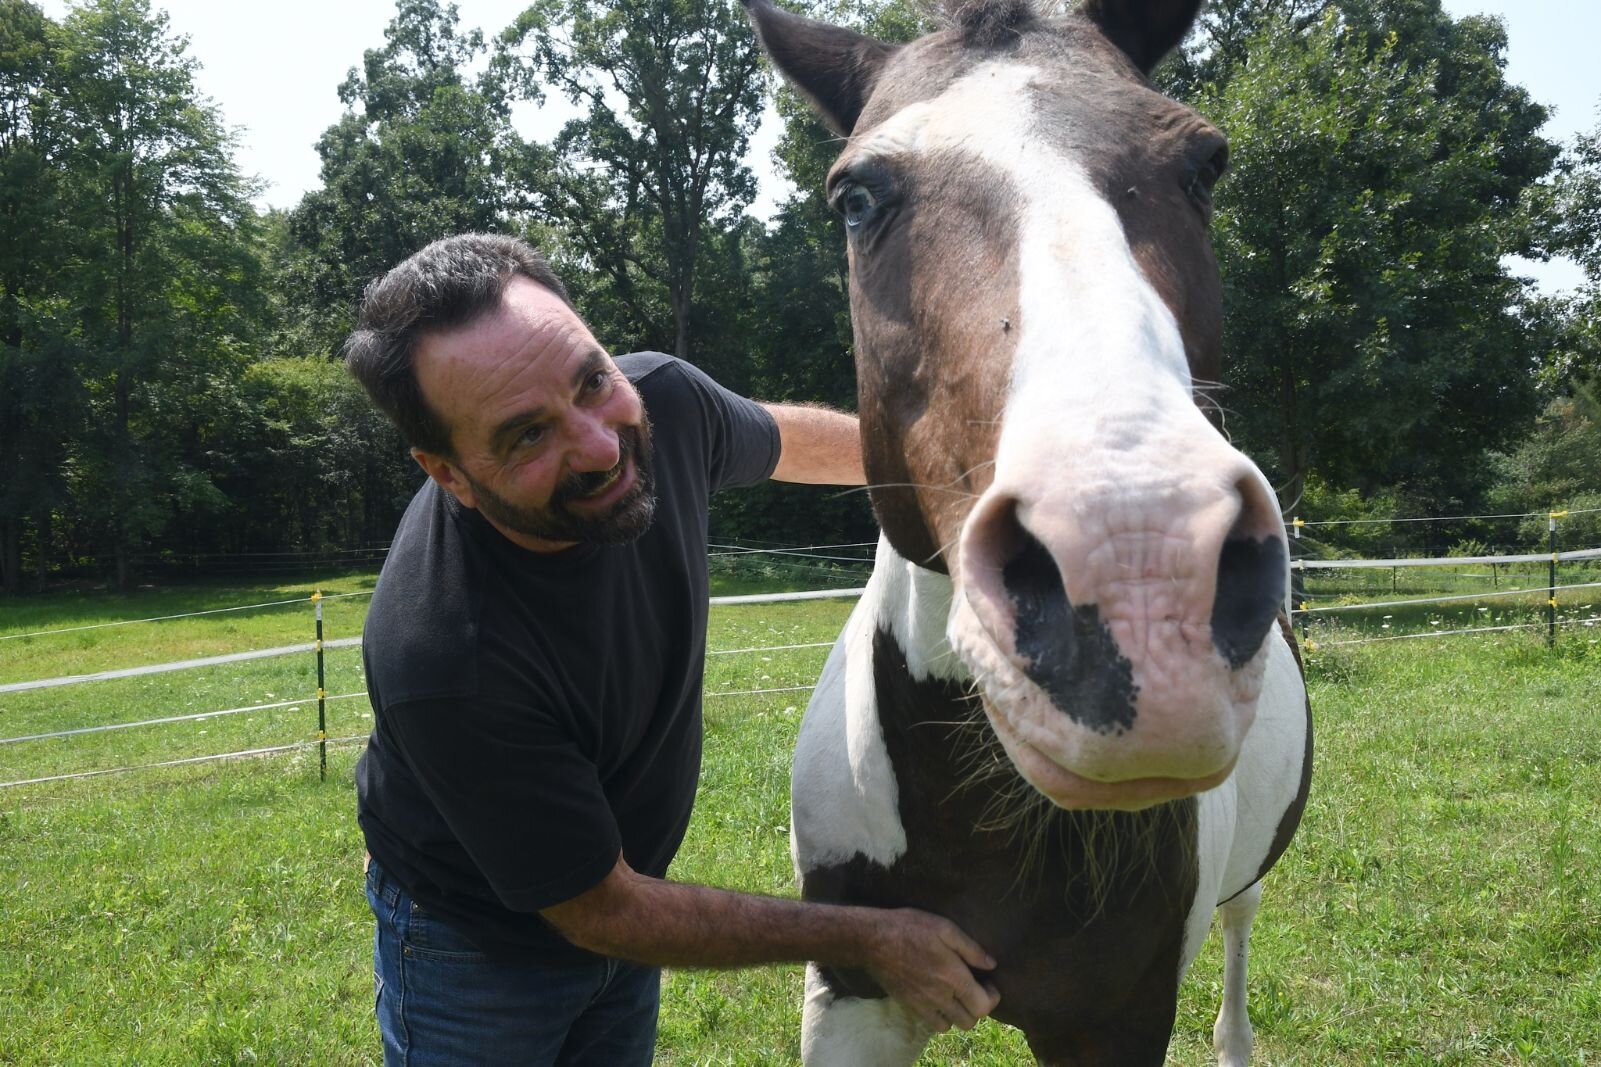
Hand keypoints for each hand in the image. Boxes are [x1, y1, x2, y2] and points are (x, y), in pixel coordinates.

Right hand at [863, 908, 1000, 1033]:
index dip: (992, 998)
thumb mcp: (944, 928)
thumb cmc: (910, 928)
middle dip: (976, 1008)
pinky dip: (940, 1016)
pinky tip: (937, 997)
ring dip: (957, 1014)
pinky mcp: (910, 1006)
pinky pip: (932, 1023)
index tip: (988, 983)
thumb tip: (991, 964)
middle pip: (969, 1021)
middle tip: (972, 989)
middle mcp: (940, 996)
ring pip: (951, 1025)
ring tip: (955, 995)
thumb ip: (971, 949)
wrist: (872, 939)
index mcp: (953, 977)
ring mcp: (923, 1004)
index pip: (983, 1006)